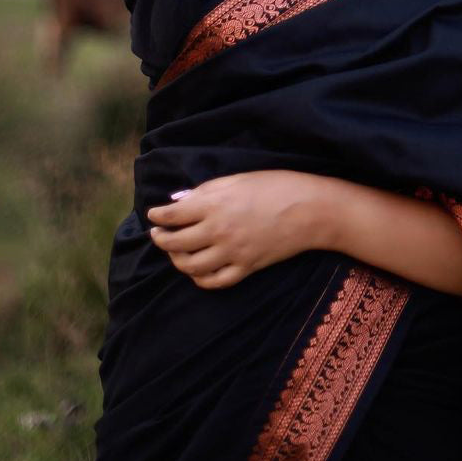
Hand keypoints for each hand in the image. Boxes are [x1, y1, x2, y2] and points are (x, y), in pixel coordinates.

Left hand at [145, 169, 322, 289]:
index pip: (173, 215)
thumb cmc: (275, 185)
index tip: (152, 215)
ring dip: (177, 260)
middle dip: (161, 240)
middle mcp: (218, 230)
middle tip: (157, 235)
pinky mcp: (246, 268)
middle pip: (176, 244)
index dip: (158, 216)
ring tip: (174, 252)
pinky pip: (215, 281)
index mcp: (214, 204)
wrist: (309, 208)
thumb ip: (206, 190)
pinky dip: (200, 279)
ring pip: (191, 266)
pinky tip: (197, 271)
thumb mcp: (237, 179)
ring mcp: (232, 253)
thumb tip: (179, 201)